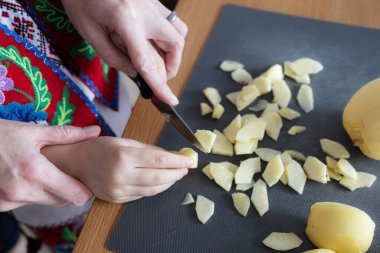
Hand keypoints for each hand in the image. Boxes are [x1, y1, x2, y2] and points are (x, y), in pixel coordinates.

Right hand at [0, 119, 99, 210]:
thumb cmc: (1, 135)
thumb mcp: (34, 132)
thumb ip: (68, 134)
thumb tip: (95, 131)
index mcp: (34, 171)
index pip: (73, 194)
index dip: (84, 190)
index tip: (87, 181)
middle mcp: (21, 190)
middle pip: (61, 201)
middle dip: (69, 190)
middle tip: (68, 173)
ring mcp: (8, 201)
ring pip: (44, 202)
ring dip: (50, 192)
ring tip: (45, 172)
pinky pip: (26, 203)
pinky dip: (32, 193)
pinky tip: (27, 178)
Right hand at [42, 137, 192, 202]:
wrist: (76, 163)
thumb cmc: (100, 148)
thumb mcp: (125, 142)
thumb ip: (150, 150)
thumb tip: (172, 156)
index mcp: (124, 156)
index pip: (159, 160)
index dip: (178, 161)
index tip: (190, 159)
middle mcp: (121, 175)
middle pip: (159, 177)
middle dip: (178, 173)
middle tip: (186, 168)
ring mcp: (118, 190)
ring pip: (153, 189)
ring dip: (169, 182)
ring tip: (177, 174)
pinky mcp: (117, 199)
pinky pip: (142, 195)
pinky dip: (155, 188)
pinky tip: (161, 181)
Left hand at [62, 0, 187, 105]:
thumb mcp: (89, 31)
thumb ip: (113, 56)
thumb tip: (134, 72)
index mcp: (126, 20)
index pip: (148, 61)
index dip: (160, 85)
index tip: (170, 100)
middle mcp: (145, 11)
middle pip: (174, 45)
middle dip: (171, 67)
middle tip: (158, 77)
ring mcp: (152, 3)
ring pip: (179, 32)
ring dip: (174, 52)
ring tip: (160, 61)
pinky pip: (172, 20)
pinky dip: (171, 36)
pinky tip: (157, 41)